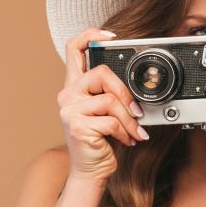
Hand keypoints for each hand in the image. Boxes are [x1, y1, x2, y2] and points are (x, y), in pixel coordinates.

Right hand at [57, 26, 148, 183]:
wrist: (91, 171)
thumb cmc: (102, 142)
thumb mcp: (108, 113)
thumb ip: (113, 94)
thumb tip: (138, 87)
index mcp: (74, 87)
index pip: (74, 49)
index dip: (91, 35)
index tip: (110, 35)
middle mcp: (68, 95)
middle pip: (101, 73)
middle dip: (125, 93)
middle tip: (136, 111)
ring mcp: (69, 110)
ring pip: (110, 100)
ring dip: (129, 119)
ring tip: (133, 131)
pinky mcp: (77, 126)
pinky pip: (111, 120)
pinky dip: (125, 131)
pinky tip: (126, 140)